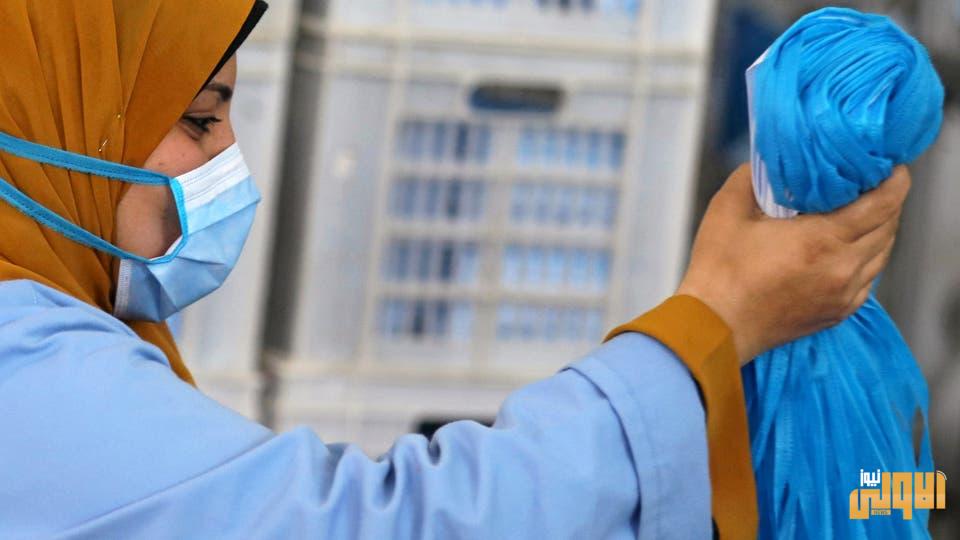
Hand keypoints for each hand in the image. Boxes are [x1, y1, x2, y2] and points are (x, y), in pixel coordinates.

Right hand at [677, 164, 909, 363]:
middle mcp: (842, 269)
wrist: (715, 327)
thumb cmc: (719, 270)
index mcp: (821, 240)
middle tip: (874, 184)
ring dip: (879, 230)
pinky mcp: (838, 312)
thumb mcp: (727, 209)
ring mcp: (843, 294)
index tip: (893, 167)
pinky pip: (868, 279)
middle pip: (888, 227)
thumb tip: (767, 163)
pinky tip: (847, 248)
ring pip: (882, 254)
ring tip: (863, 214)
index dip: (895, 181)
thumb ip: (752, 176)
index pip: (882, 204)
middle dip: (888, 202)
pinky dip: (866, 258)